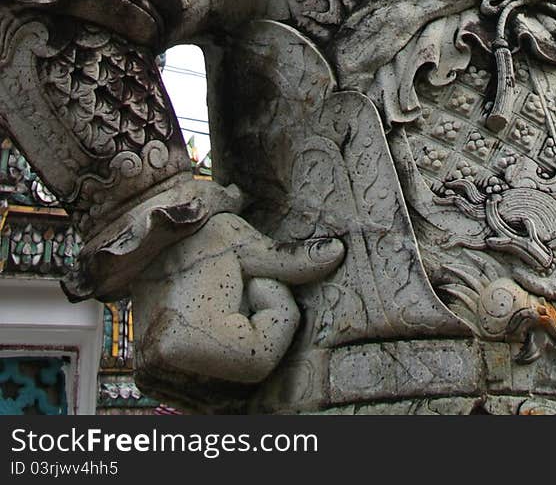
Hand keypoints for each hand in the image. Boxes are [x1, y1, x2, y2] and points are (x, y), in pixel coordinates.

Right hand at [131, 212, 343, 404]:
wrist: (148, 239)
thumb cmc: (199, 238)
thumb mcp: (248, 245)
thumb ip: (292, 261)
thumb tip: (337, 253)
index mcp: (185, 342)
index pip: (262, 358)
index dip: (273, 316)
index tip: (256, 282)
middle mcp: (164, 371)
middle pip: (247, 377)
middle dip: (259, 334)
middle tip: (242, 294)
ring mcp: (156, 380)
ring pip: (231, 387)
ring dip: (242, 350)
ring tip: (224, 307)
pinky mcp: (154, 380)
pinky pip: (210, 388)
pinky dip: (224, 363)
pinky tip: (216, 327)